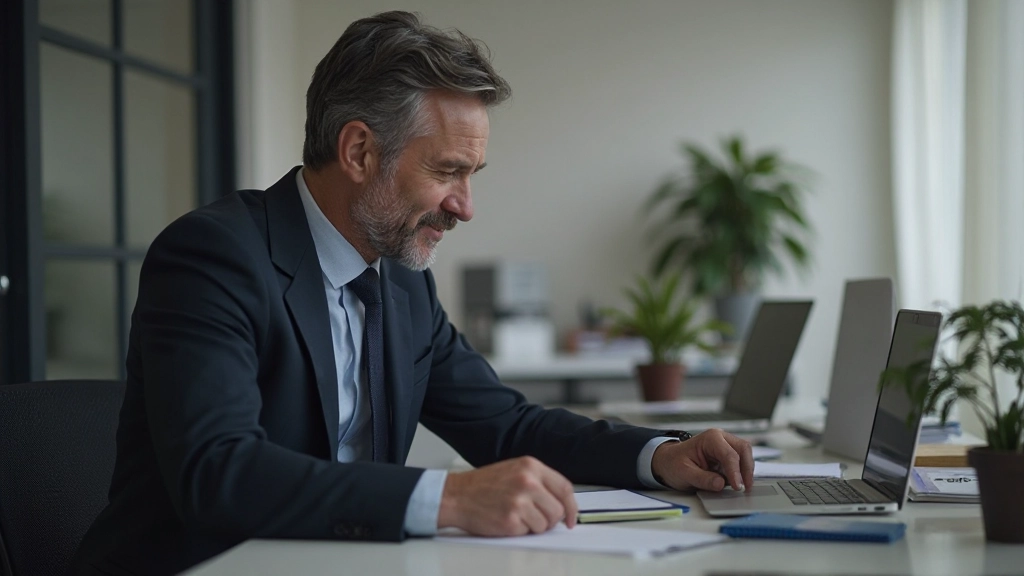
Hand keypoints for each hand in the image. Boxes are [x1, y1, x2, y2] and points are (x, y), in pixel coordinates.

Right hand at [438, 456, 577, 535]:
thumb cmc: (482, 485)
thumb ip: (538, 481)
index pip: (564, 488)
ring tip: (516, 516)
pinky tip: (506, 519)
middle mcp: (528, 482)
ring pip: (545, 524)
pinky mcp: (511, 520)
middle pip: (558, 510)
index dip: (572, 506)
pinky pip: (528, 532)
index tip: (572, 517)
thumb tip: (560, 501)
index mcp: (531, 466)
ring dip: (534, 526)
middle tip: (537, 518)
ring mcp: (520, 501)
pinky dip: (519, 530)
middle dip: (551, 520)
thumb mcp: (514, 470)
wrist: (456, 495)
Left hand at [650, 429, 753, 492]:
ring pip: (745, 455)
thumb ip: (702, 479)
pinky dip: (742, 473)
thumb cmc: (674, 463)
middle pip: (743, 449)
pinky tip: (738, 484)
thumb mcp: (684, 473)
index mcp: (710, 438)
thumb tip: (721, 484)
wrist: (668, 462)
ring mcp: (726, 446)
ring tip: (742, 488)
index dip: (735, 472)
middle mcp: (721, 438)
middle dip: (747, 469)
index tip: (738, 486)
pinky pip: (741, 462)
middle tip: (745, 488)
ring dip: (746, 471)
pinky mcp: (728, 456)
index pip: (729, 454)